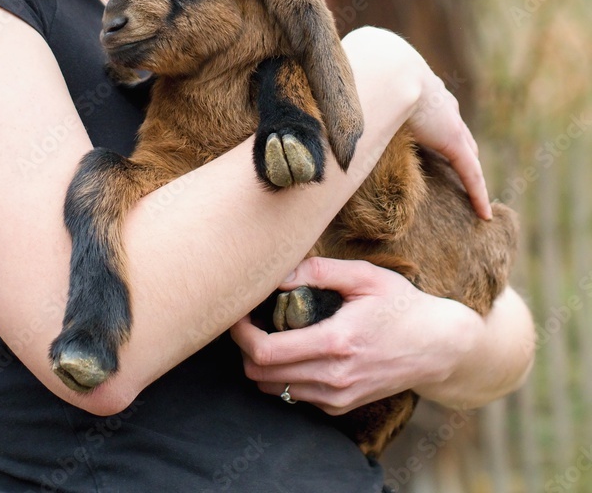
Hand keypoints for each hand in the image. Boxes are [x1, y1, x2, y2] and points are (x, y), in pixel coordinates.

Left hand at [230, 256, 478, 413]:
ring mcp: (338, 396)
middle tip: (247, 319)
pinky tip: (293, 347)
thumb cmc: (400, 304)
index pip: (265, 351)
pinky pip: (294, 395)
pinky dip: (282, 374)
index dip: (240, 333)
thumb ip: (318, 270)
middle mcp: (334, 376)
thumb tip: (278, 272)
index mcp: (336, 342)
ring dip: (260, 363)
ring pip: (273, 389)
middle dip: (244, 347)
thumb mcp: (364, 276)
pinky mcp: (341, 405)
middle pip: (261, 374)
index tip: (237, 312)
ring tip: (267, 331)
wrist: (438, 347)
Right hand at [342, 27, 490, 219]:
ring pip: (463, 148)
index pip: (422, 102)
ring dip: (466, 165)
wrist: (383, 68)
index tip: (421, 126)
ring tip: (471, 187)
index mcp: (409, 80)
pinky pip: (469, 171)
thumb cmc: (356, 67)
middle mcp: (433, 98)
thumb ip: (324, 91)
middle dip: (454, 139)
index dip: (424, 115)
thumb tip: (290, 102)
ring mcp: (445, 119)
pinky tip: (484, 213)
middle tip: (454, 156)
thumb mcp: (339, 77)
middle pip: (449, 123)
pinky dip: (477, 191)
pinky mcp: (452, 138)